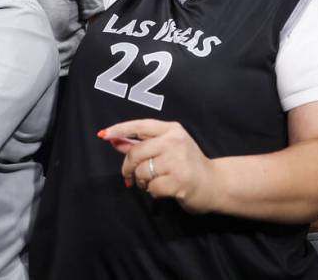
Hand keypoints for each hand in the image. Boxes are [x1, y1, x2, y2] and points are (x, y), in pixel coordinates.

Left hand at [99, 119, 217, 214]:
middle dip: (128, 168)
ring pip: (142, 171)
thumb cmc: (186, 165)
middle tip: (130, 177)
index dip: (119, 130)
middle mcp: (175, 141)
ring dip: (142, 181)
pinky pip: (151, 187)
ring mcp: (178, 160)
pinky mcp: (179, 180)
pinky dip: (152, 191)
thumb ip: (140, 144)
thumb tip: (114, 140)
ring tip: (153, 182)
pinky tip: (163, 189)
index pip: (140, 125)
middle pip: (136, 153)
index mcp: (171, 129)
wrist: (214, 184)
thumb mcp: (166, 148)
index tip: (103, 135)